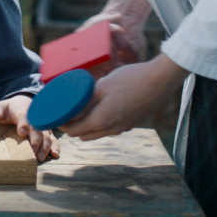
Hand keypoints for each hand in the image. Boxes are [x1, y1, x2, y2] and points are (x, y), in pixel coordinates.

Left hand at [0, 95, 59, 160]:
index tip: (21, 132)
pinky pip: (54, 140)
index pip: (23, 117)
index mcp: (22, 112)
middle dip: (36, 140)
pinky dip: (55, 147)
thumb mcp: (0, 107)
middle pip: (37, 130)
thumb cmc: (10, 109)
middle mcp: (36, 120)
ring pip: (47, 137)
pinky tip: (54, 155)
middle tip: (32, 152)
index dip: (23, 125)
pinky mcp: (47, 134)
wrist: (25, 104)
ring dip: (44, 147)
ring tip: (40, 157)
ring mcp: (43, 127)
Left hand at [59, 53, 187, 140]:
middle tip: (68, 111)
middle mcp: (113, 129)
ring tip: (84, 107)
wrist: (161, 81)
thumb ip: (85, 100)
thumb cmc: (131, 80)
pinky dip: (102, 121)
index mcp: (102, 121)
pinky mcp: (133, 123)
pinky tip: (103, 106)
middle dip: (73, 126)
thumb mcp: (103, 86)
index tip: (55, 115)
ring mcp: (124, 128)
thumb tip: (69, 107)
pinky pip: (111, 128)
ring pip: (98, 133)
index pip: (74, 132)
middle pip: (85, 136)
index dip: (62, 125)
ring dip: (88, 124)